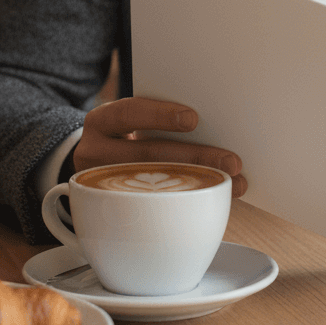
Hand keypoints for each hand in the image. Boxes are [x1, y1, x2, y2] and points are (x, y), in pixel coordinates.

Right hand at [72, 97, 246, 197]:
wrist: (94, 166)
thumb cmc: (124, 139)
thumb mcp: (129, 123)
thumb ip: (156, 121)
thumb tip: (214, 122)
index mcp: (102, 122)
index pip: (128, 113)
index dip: (159, 115)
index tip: (192, 118)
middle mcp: (95, 154)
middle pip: (146, 155)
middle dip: (194, 158)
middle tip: (231, 162)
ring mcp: (102, 186)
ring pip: (151, 187)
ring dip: (198, 184)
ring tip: (229, 184)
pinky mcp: (112, 210)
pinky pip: (151, 211)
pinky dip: (187, 203)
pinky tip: (211, 201)